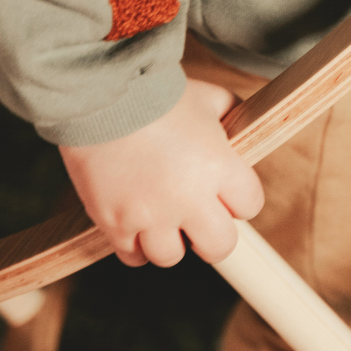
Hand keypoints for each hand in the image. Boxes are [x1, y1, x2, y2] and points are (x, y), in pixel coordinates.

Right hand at [59, 79, 263, 266]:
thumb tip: (244, 132)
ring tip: (161, 216)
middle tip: (198, 216)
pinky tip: (134, 221)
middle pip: (219, 246)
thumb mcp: (209, 97)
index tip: (225, 190)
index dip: (239, 198)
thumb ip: (234, 115)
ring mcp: (150, 215)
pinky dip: (134, 244)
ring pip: (171, 256)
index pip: (250, 205)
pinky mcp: (114, 222)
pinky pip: (132, 256)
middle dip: (212, 233)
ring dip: (170, 240)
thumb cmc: (156, 94)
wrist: (100, 93)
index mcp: (218, 167)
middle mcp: (188, 198)